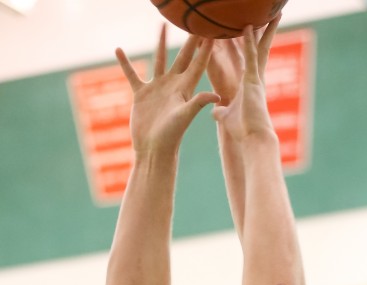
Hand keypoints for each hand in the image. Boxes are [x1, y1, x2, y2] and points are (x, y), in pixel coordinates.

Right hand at [116, 28, 219, 155]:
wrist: (153, 150)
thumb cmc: (171, 136)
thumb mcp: (184, 116)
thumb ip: (198, 103)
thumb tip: (216, 95)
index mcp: (185, 89)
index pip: (197, 64)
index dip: (204, 49)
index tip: (211, 32)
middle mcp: (172, 86)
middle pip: (182, 57)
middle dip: (189, 40)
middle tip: (193, 22)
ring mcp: (157, 89)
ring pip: (159, 59)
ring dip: (161, 43)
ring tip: (163, 25)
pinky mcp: (141, 94)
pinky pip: (132, 74)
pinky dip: (125, 63)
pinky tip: (119, 50)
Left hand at [212, 20, 279, 141]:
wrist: (253, 139)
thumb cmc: (243, 132)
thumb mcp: (227, 117)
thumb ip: (221, 111)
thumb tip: (214, 111)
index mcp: (249, 83)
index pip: (251, 57)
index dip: (252, 42)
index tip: (255, 29)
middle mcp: (255, 77)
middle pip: (260, 48)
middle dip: (265, 31)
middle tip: (270, 14)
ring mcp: (255, 78)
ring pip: (259, 47)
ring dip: (264, 29)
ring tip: (268, 12)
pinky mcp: (252, 81)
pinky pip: (250, 56)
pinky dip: (248, 42)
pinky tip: (247, 26)